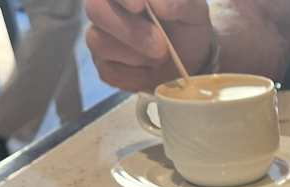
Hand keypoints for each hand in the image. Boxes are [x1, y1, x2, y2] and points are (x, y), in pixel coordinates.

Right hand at [85, 0, 212, 91]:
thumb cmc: (186, 27)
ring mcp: (100, 36)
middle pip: (96, 10)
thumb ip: (179, 3)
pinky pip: (110, 71)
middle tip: (160, 45)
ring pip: (99, 41)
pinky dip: (137, 75)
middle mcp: (106, 8)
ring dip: (137, 54)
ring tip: (161, 55)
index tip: (139, 6)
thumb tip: (158, 6)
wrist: (191, 60)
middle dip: (130, 30)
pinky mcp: (104, 66)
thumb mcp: (193, 12)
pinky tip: (151, 71)